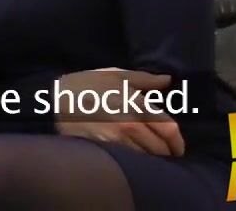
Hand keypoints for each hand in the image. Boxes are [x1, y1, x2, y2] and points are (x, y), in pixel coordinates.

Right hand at [53, 67, 184, 156]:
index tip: (178, 147)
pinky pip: (129, 159)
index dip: (177, 141)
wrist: (57, 100)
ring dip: (152, 158)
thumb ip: (145, 79)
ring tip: (152, 155)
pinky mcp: (106, 148)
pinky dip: (136, 159)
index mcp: (137, 104)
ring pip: (146, 156)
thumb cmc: (88, 84)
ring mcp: (118, 138)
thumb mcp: (117, 75)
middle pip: (160, 147)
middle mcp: (131, 124)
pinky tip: (135, 155)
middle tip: (168, 154)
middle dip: (167, 152)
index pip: (168, 128)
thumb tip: (168, 81)